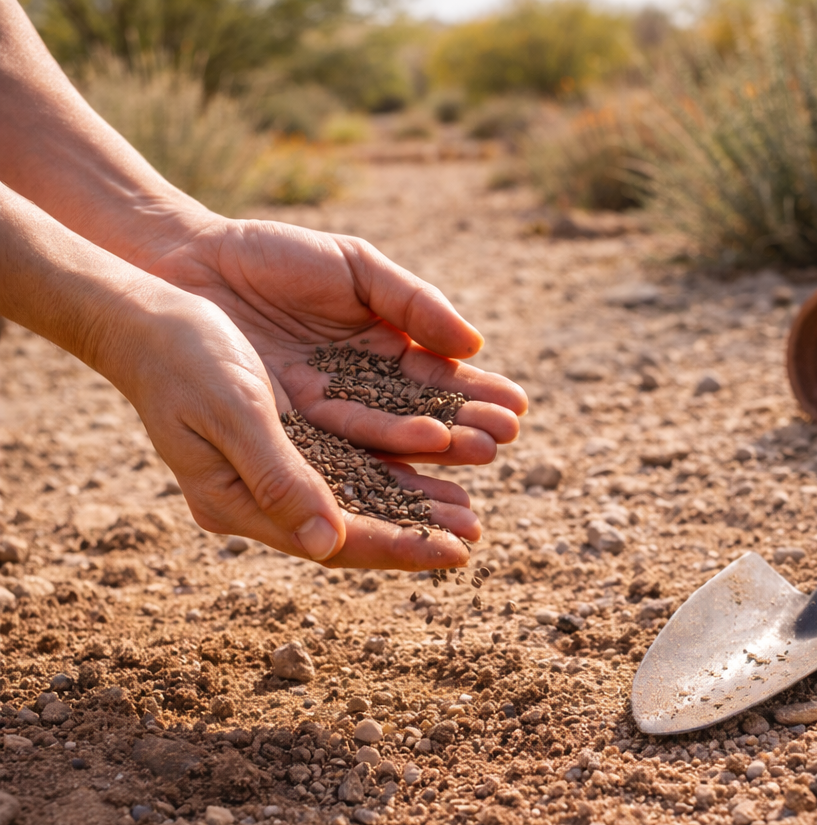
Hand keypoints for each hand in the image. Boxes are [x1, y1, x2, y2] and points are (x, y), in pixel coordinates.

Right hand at [107, 282, 484, 569]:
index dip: (397, 547)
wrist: (143, 313)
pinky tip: (432, 452)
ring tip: (466, 503)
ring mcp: (274, 464)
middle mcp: (261, 494)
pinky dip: (394, 458)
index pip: (333, 540)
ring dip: (412, 497)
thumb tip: (328, 543)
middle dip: (415, 529)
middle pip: (353, 524)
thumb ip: (278, 477)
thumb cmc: (179, 356)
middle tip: (475, 532)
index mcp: (238, 503)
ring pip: (357, 491)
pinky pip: (350, 455)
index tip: (455, 553)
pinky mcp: (287, 432)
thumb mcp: (231, 411)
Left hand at [145, 216, 527, 464]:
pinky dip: (379, 463)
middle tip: (504, 444)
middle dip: (464, 433)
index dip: (476, 396)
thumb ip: (414, 302)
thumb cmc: (273, 257)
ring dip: (433, 456)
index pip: (438, 383)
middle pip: (420, 422)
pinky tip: (415, 469)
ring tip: (475, 459)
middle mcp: (360, 393)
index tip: (518, 408)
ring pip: (386, 446)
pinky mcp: (289, 435)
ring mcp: (325, 418)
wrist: (192, 264)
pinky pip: (339, 455)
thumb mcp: (355, 267)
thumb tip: (474, 344)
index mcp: (382, 352)